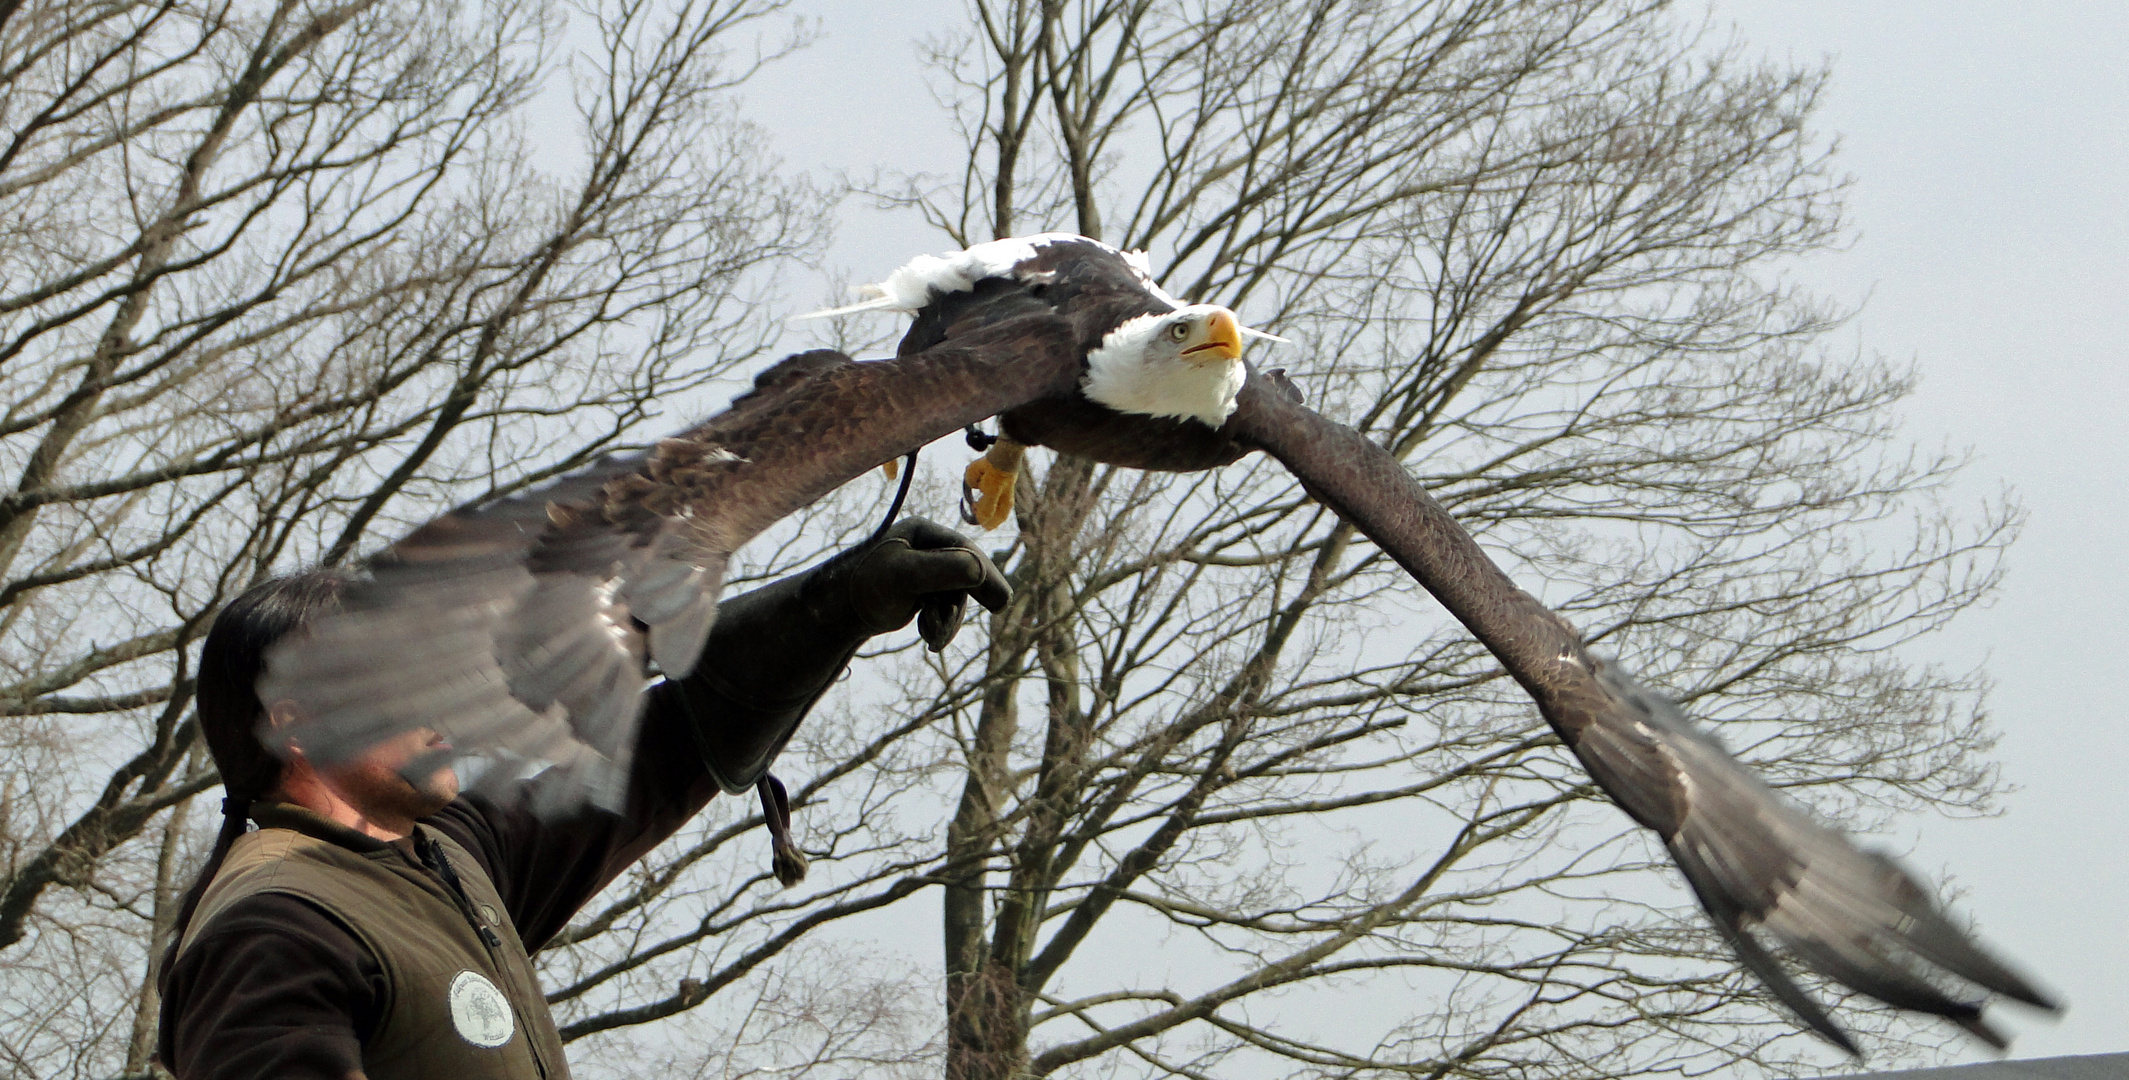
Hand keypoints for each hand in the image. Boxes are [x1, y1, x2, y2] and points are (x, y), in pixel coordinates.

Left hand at [825, 517, 1010, 649]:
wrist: (837, 611)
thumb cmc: (867, 586)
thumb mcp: (904, 576)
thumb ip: (941, 570)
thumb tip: (979, 569)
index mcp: (922, 532)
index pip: (964, 549)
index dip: (985, 573)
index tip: (1002, 598)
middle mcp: (926, 546)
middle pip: (966, 570)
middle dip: (970, 598)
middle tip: (1000, 606)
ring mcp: (925, 569)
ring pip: (956, 594)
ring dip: (949, 619)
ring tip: (932, 638)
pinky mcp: (921, 590)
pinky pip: (945, 606)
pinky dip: (941, 624)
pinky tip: (929, 638)